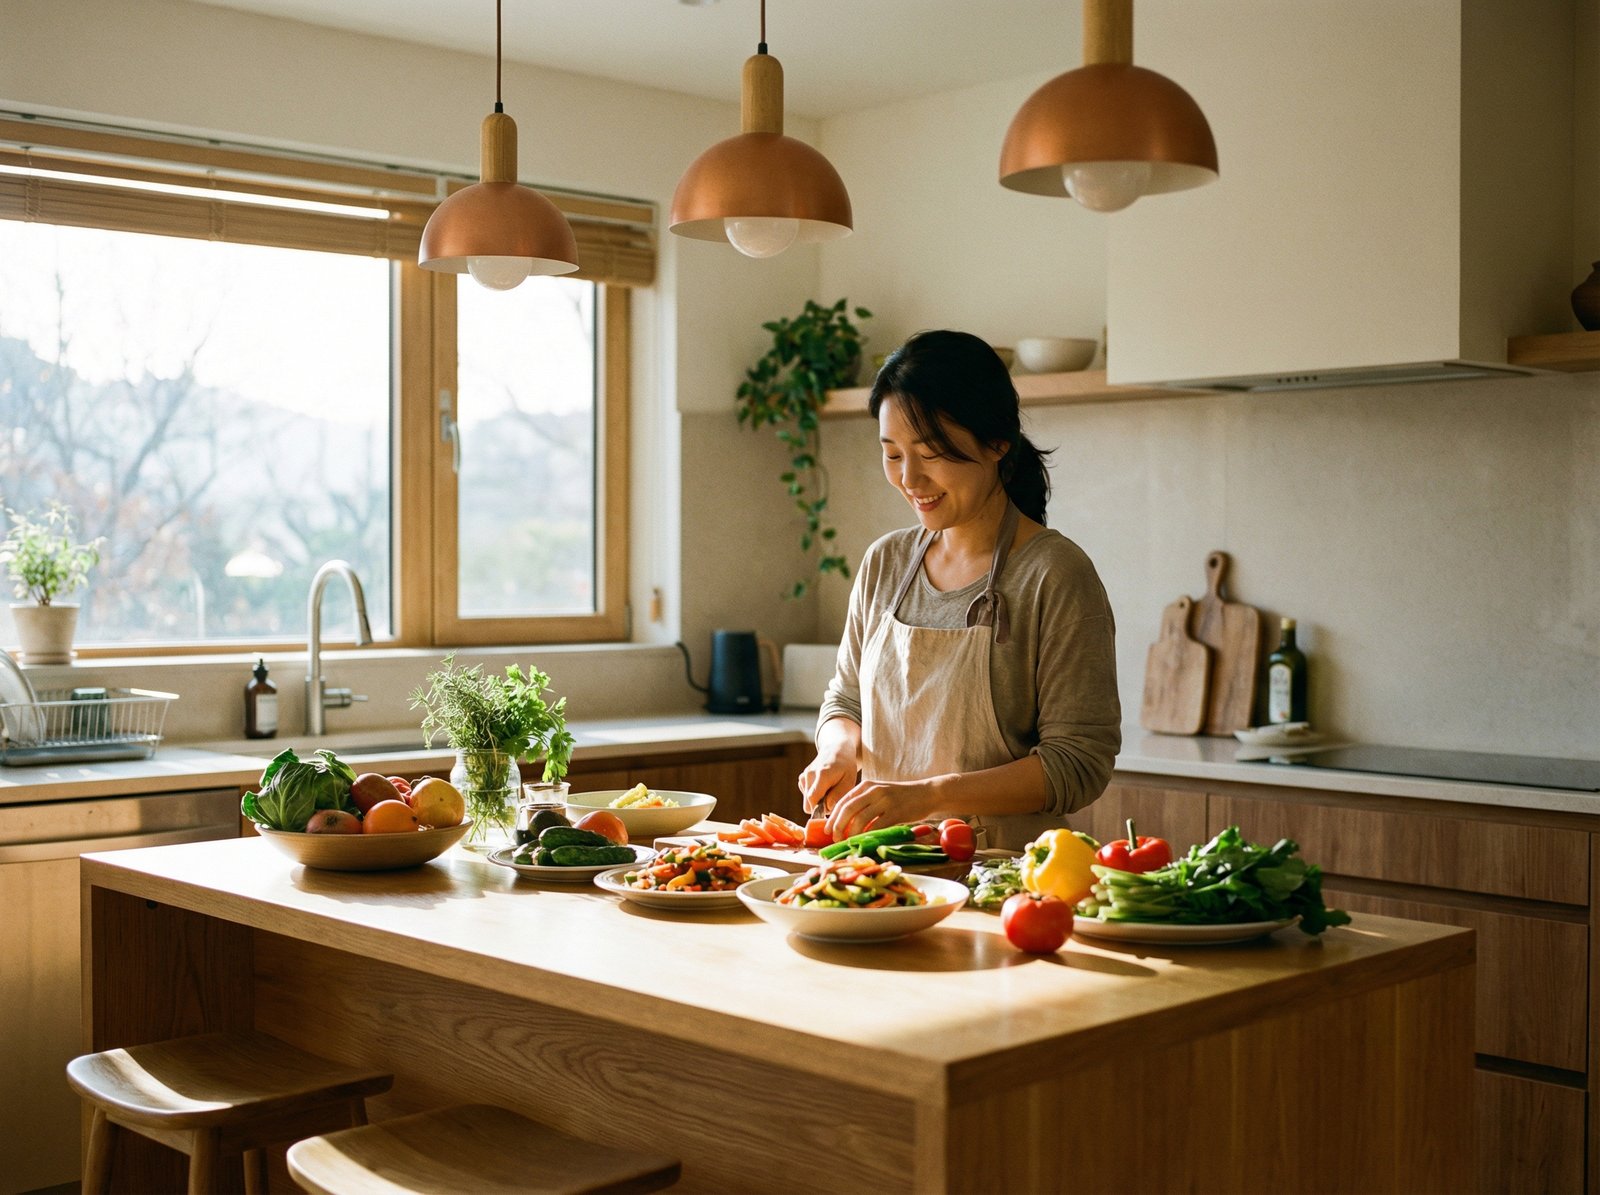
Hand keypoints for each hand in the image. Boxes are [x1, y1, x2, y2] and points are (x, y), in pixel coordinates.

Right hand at [798, 753, 856, 816]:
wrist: (836, 749)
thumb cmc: (845, 766)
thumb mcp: (849, 780)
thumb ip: (839, 795)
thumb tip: (827, 808)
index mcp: (822, 775)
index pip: (813, 800)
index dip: (821, 810)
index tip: (832, 808)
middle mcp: (809, 775)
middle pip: (808, 804)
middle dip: (820, 806)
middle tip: (833, 798)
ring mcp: (804, 776)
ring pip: (807, 801)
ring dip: (818, 800)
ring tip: (829, 790)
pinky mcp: (801, 778)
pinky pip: (806, 796)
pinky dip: (815, 795)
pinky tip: (823, 787)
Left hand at [824, 777, 943, 841]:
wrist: (927, 793)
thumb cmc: (902, 797)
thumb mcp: (880, 793)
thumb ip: (865, 803)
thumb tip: (846, 823)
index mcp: (867, 785)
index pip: (843, 801)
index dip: (833, 817)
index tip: (828, 830)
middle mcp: (874, 791)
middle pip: (848, 809)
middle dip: (838, 826)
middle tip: (835, 838)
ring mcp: (885, 800)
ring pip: (860, 819)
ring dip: (851, 833)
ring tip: (848, 842)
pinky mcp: (896, 812)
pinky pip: (877, 826)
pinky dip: (868, 836)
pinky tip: (865, 842)